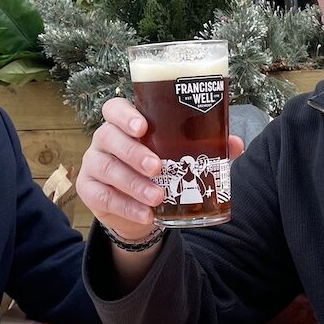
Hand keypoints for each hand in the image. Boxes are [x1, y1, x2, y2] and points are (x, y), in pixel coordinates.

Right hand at [76, 98, 243, 242]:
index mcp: (125, 125)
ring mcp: (93, 164)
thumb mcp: (179, 157)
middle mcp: (104, 140)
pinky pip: (102, 196)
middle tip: (157, 167)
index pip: (114, 109)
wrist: (139, 210)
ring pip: (106, 168)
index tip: (142, 127)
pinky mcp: (89, 190)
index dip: (124, 115)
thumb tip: (235, 143)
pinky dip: (126, 206)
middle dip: (133, 152)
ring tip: (157, 196)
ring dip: (133, 183)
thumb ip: (205, 147)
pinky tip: (145, 215)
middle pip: (108, 137)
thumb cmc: (160, 171)